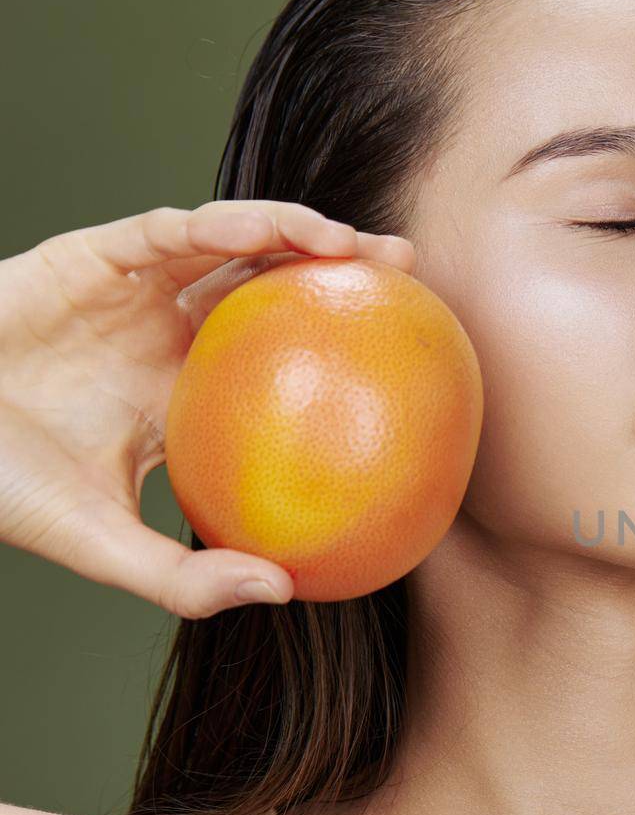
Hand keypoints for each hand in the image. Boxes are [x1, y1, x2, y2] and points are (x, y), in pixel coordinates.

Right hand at [0, 201, 414, 617]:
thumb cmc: (0, 488)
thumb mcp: (102, 544)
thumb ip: (183, 576)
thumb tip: (286, 593)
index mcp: (185, 396)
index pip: (281, 367)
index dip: (341, 359)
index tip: (411, 366)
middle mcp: (171, 337)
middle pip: (275, 293)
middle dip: (343, 277)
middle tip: (413, 279)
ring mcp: (136, 293)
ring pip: (234, 247)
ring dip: (299, 234)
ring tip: (361, 247)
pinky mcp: (95, 256)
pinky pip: (172, 230)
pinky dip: (226, 222)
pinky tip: (278, 230)